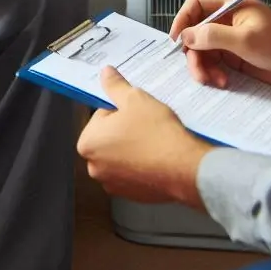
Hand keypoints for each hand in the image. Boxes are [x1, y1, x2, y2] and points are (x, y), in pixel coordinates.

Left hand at [76, 67, 210, 206]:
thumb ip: (115, 85)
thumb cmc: (155, 131)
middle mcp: (94, 167)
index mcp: (87, 142)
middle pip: (109, 138)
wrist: (183, 168)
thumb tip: (104, 72)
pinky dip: (142, 167)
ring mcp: (112, 184)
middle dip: (124, 131)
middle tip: (146, 127)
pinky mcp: (131, 196)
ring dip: (133, 149)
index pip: (101, 116)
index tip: (137, 113)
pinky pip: (133, 174)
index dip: (121, 110)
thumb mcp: (134, 98)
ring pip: (121, 156)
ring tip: (153, 142)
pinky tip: (158, 159)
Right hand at [169, 0, 270, 90]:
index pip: (197, 2)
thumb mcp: (245, 39)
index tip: (177, 39)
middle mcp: (226, 20)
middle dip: (193, 51)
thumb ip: (214, 36)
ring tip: (214, 81)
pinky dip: (212, 74)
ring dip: (202, 67)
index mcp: (231, 5)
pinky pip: (211, 64)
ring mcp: (228, 40)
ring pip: (201, 50)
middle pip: (195, 30)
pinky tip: (223, 82)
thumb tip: (186, 36)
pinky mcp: (232, 57)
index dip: (183, 17)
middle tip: (197, 70)